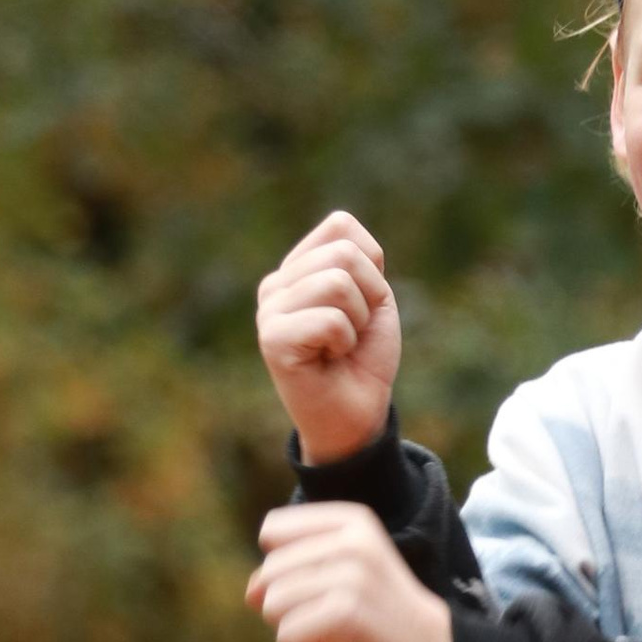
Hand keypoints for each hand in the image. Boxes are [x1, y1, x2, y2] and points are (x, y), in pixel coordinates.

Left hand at [247, 503, 454, 641]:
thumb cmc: (381, 615)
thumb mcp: (346, 570)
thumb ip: (295, 567)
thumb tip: (251, 593)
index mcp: (351, 521)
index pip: (272, 531)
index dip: (282, 566)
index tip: (321, 584)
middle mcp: (351, 542)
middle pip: (267, 573)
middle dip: (287, 606)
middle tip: (332, 617)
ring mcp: (350, 577)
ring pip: (272, 606)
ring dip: (295, 630)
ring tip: (335, 632)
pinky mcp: (346, 614)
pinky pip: (286, 636)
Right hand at [255, 209, 402, 461]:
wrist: (356, 415)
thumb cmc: (363, 359)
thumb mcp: (372, 299)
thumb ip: (359, 259)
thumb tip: (345, 231)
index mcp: (297, 267)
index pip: (341, 226)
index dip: (372, 266)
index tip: (364, 304)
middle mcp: (276, 284)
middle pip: (344, 254)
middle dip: (369, 296)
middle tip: (353, 331)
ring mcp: (269, 310)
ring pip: (337, 282)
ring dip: (357, 320)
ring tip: (340, 345)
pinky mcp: (272, 339)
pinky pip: (330, 319)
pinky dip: (345, 342)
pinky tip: (328, 358)